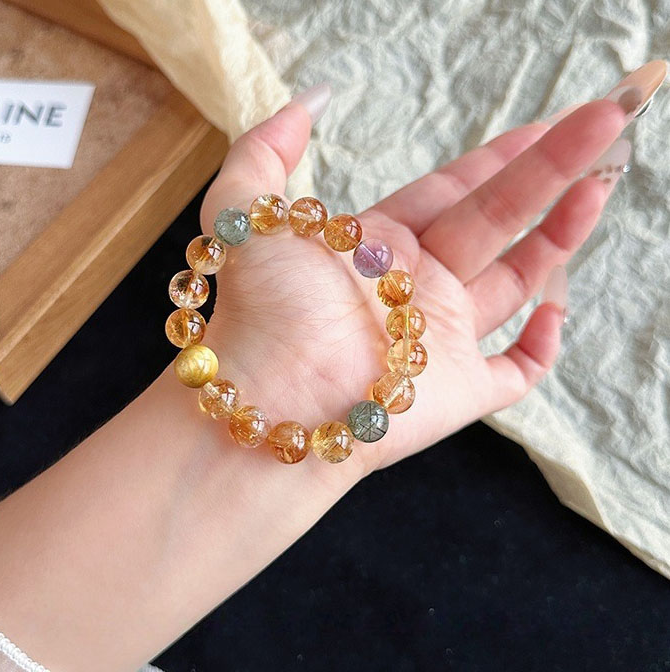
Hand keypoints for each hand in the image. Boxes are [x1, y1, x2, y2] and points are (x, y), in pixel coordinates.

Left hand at [199, 87, 628, 479]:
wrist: (274, 399)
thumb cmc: (262, 309)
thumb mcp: (245, 209)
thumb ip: (268, 146)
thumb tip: (315, 97)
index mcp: (376, 247)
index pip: (448, 193)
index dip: (493, 158)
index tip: (538, 125)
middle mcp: (414, 289)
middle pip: (494, 221)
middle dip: (545, 172)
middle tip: (598, 125)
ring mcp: (442, 340)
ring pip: (517, 281)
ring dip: (559, 236)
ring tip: (601, 184)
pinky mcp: (462, 391)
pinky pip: (517, 371)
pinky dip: (542, 346)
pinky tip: (557, 312)